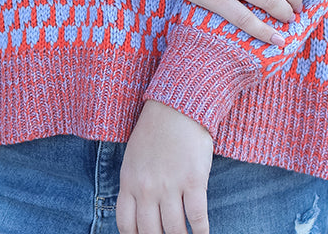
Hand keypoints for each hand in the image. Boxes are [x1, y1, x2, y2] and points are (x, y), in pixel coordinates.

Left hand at [116, 100, 212, 233]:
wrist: (177, 106)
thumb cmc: (155, 130)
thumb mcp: (133, 157)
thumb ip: (134, 184)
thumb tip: (140, 212)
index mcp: (129, 181)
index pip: (126, 225)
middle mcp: (147, 188)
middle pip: (149, 232)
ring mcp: (170, 186)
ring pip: (174, 230)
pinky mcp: (193, 181)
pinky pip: (197, 218)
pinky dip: (201, 232)